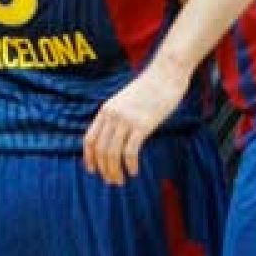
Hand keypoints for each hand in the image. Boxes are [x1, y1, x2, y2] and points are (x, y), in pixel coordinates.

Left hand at [83, 60, 190, 184]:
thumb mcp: (127, 100)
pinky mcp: (142, 125)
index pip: (89, 139)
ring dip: (115, 171)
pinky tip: (134, 172)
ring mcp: (126, 120)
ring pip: (112, 153)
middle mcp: (112, 115)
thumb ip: (119, 115)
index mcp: (106, 110)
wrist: (166, 74)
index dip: (89, 157)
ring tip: (121, 181)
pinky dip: (130, 165)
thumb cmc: (151, 87)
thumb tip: (117, 135)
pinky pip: (130, 151)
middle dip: (104, 169)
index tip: (92, 170)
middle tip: (111, 181)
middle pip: (100, 149)